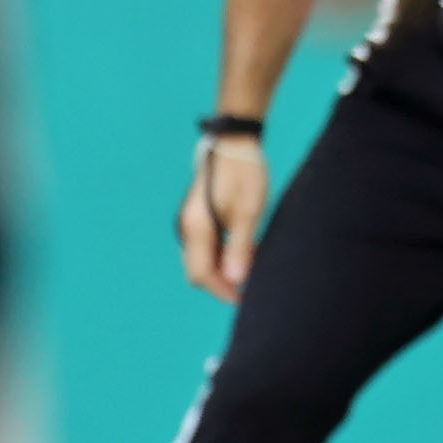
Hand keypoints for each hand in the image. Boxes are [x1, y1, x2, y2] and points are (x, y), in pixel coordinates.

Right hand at [178, 135, 267, 301]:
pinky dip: (224, 255)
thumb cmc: (244, 173)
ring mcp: (191, 222)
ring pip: (204, 259)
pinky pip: (208, 246)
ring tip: (254, 267)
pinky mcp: (199, 217)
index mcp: (196, 228)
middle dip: (223, 283)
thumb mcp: (249, 211)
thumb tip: (235, 280)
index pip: (201, 274)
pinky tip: (248, 251)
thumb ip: (240, 246)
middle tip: (252, 288)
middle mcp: (187, 228)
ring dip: (225, 269)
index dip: (221, 291)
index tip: (244, 299)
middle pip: (200, 270)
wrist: (234, 143)